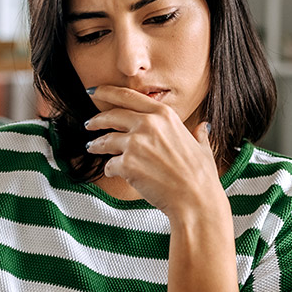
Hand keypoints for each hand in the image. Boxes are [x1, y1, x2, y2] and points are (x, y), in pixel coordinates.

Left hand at [84, 85, 219, 215]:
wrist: (195, 199)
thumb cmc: (201, 176)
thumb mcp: (201, 147)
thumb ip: (197, 134)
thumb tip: (203, 127)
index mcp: (164, 115)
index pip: (128, 96)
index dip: (107, 92)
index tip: (94, 91)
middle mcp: (148, 124)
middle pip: (111, 115)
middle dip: (96, 120)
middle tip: (89, 123)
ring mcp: (136, 143)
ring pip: (105, 140)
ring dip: (96, 144)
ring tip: (91, 147)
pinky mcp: (127, 164)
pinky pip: (109, 164)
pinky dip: (109, 169)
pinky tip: (112, 171)